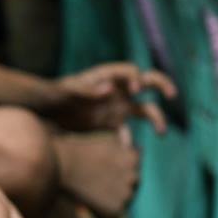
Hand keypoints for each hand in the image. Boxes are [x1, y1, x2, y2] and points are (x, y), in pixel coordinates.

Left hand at [51, 63, 174, 132]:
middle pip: (147, 82)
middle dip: (162, 85)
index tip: (136, 90)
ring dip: (156, 118)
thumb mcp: (67, 91)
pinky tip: (126, 147)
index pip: (130, 71)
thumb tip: (108, 89)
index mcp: (106, 76)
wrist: (46, 111)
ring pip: (144, 109)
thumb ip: (86, 90)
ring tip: (161, 132)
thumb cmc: (55, 95)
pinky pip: (126, 130)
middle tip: (171, 95)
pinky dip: (129, 138)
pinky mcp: (111, 122)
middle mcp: (117, 89)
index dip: (136, 78)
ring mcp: (116, 106)